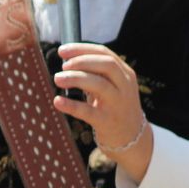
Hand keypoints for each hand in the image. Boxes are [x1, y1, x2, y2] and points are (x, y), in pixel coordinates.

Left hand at [53, 43, 152, 180]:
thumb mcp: (113, 86)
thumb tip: (67, 59)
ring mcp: (118, 104)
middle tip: (63, 66)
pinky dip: (71, 105)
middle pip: (106, 65)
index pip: (105, 54)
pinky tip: (58, 101)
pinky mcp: (108, 122)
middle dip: (82, 61)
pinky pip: (88, 112)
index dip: (82, 49)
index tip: (62, 51)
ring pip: (99, 85)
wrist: (131, 137)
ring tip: (57, 79)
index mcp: (125, 74)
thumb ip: (97, 73)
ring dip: (76, 78)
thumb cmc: (115, 106)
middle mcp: (125, 87)